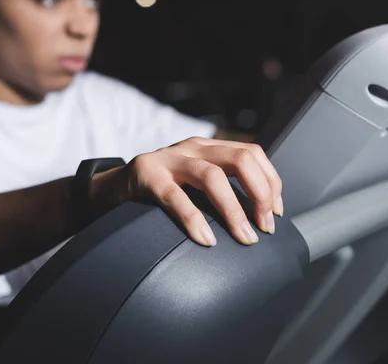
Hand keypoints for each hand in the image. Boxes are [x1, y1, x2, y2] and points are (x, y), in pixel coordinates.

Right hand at [97, 137, 282, 246]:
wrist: (111, 188)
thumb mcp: (194, 183)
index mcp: (208, 147)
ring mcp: (169, 158)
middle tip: (265, 227)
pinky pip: (175, 196)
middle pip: (241, 159)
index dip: (271, 183)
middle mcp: (193, 147)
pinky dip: (194, 219)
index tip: (276, 213)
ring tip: (245, 238)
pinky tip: (205, 240)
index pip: (252, 154)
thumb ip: (220, 189)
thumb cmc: (160, 192)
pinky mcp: (146, 174)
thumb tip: (259, 217)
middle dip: (261, 194)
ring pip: (213, 176)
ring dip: (234, 211)